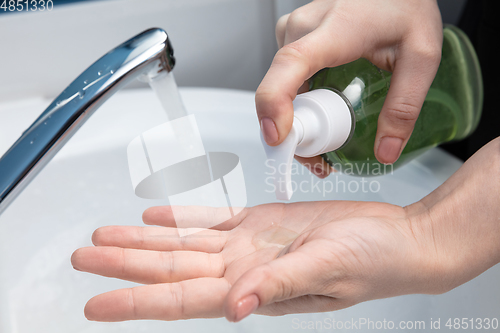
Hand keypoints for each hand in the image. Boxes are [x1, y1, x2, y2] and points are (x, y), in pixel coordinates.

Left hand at [72, 201, 428, 321]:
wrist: (395, 239)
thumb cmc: (373, 260)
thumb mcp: (326, 271)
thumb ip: (277, 287)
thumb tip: (234, 307)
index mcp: (255, 286)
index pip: (181, 298)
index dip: (136, 301)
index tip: (97, 303)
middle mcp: (243, 269)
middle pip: (170, 268)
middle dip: (124, 265)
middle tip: (83, 258)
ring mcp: (249, 245)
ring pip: (183, 243)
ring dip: (143, 241)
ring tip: (106, 237)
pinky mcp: (262, 223)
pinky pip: (212, 220)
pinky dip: (182, 219)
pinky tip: (156, 218)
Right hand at [258, 0, 442, 171]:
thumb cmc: (405, 6)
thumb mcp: (421, 56)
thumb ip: (404, 105)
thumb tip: (385, 151)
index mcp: (335, 31)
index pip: (290, 65)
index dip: (274, 103)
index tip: (277, 137)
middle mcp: (303, 29)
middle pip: (280, 91)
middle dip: (293, 135)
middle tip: (323, 163)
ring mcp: (294, 33)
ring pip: (279, 90)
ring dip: (294, 124)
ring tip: (325, 144)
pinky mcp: (293, 40)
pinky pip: (284, 81)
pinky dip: (296, 107)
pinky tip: (318, 117)